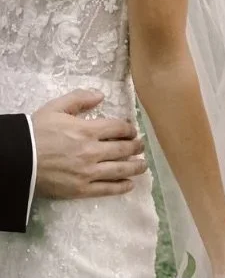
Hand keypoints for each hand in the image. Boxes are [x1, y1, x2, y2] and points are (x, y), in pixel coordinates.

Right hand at [32, 90, 146, 198]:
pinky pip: (106, 190)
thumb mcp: (57, 107)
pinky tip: (129, 185)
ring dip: (135, 166)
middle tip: (141, 146)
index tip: (133, 131)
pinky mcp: (80, 190)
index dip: (130, 129)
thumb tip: (101, 95)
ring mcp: (87, 172)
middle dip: (136, 147)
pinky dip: (121, 187)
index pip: (119, 128)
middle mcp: (92, 151)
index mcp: (88, 129)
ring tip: (143, 165)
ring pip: (120, 169)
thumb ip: (80, 98)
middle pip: (123, 149)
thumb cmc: (37, 132)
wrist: (18, 161)